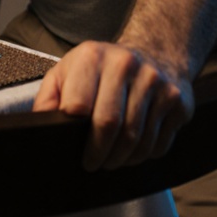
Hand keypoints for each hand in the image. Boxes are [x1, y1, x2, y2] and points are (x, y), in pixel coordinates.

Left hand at [32, 41, 193, 170]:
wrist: (156, 51)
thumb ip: (50, 95)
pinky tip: (134, 150)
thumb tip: (39, 125)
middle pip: (109, 124)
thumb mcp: (69, 69)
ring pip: (136, 139)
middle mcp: (125, 64)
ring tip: (112, 160)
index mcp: (92, 56)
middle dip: (100, 153)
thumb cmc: (104, 67)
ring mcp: (154, 81)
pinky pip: (158, 143)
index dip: (76, 135)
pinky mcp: (176, 100)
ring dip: (122, 159)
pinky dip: (143, 156)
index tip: (77, 152)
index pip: (79, 105)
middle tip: (94, 164)